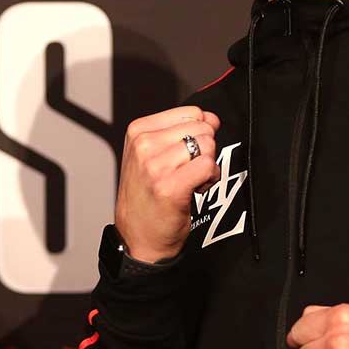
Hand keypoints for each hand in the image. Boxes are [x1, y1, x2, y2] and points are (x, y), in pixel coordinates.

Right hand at [114, 106, 221, 262]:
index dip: (198, 132)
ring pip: (207, 146)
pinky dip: (210, 178)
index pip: (190, 112)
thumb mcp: (150, 154)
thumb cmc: (146, 196)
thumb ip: (180, 131)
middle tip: (187, 170)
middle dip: (204, 150)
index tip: (185, 153)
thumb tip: (212, 118)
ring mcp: (155, 166)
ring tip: (190, 180)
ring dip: (207, 165)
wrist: (137, 236)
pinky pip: (208, 166)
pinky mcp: (170, 186)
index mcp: (138, 131)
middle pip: (201, 128)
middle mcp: (144, 145)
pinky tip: (196, 189)